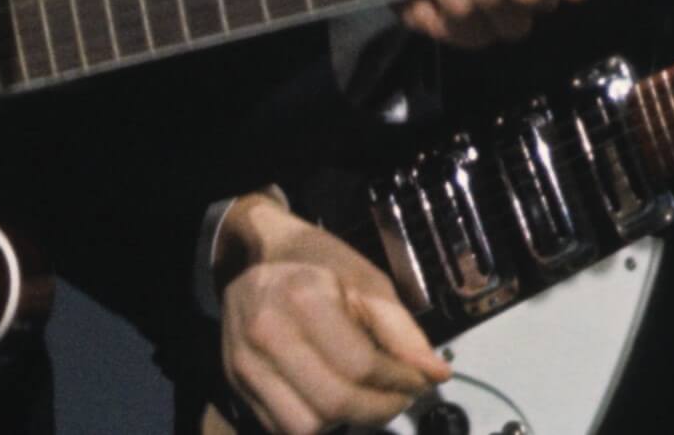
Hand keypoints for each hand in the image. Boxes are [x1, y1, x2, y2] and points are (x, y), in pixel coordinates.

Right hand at [216, 191, 447, 434]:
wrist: (258, 256)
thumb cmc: (317, 264)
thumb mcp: (365, 280)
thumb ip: (401, 330)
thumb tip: (437, 375)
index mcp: (300, 297)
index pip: (360, 365)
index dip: (400, 382)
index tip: (419, 380)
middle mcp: (266, 333)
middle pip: (334, 403)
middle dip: (380, 409)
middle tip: (399, 397)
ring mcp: (245, 362)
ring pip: (306, 427)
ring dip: (346, 421)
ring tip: (362, 397)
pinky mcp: (236, 383)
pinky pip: (283, 429)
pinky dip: (316, 423)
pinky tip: (331, 397)